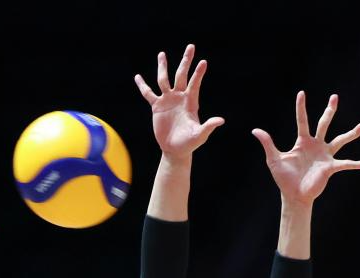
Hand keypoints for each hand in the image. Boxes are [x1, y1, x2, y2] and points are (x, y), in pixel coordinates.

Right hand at [134, 44, 224, 160]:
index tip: (203, 62)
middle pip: (181, 75)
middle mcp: (180, 97)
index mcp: (191, 102)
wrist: (175, 149)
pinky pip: (148, 94)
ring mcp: (168, 100)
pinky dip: (143, 86)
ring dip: (163, 67)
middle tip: (191, 46)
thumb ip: (209, 126)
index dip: (198, 74)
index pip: (195, 84)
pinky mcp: (157, 106)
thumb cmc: (190, 143)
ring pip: (164, 80)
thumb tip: (221, 120)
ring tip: (161, 54)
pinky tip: (137, 77)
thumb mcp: (200, 135)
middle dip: (185, 61)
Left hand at [253, 92, 359, 204]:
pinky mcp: (330, 167)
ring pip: (340, 140)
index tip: (301, 93)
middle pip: (324, 124)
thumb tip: (255, 130)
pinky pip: (346, 164)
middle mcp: (316, 145)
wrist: (293, 195)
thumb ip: (268, 143)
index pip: (302, 121)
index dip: (301, 107)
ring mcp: (325, 155)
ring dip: (351, 134)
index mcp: (302, 142)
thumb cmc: (284, 178)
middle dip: (329, 111)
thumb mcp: (274, 159)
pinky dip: (356, 164)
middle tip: (334, 97)